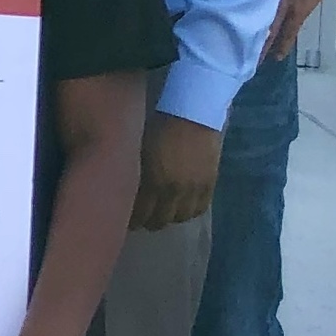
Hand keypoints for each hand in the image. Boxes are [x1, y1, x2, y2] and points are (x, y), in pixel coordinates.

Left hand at [130, 111, 223, 229]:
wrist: (191, 114)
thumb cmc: (157, 126)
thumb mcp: (139, 151)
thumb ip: (137, 174)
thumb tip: (128, 190)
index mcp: (152, 180)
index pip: (140, 213)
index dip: (132, 220)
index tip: (125, 219)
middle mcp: (173, 190)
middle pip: (159, 220)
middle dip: (148, 221)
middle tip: (141, 219)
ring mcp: (194, 189)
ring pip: (180, 217)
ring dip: (169, 217)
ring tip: (162, 213)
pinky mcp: (210, 184)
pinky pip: (199, 209)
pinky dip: (188, 212)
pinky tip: (181, 208)